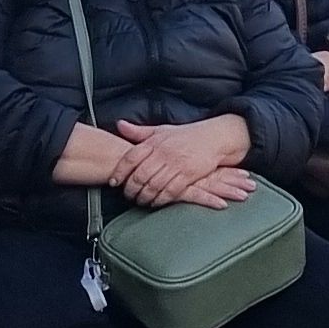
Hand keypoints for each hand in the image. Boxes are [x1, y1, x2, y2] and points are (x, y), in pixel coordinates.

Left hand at [113, 116, 248, 207]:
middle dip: (131, 189)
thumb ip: (139, 131)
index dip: (120, 171)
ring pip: (153, 186)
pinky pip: (170, 192)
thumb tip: (119, 125)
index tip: (114, 181)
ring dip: (144, 197)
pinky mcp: (188, 175)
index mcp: (155, 142)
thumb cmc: (186, 135)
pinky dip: (160, 199)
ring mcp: (176, 165)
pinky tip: (156, 203)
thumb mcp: (161, 130)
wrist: (214, 138)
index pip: (131, 157)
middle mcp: (163, 153)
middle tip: (127, 196)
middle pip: (140, 175)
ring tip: (140, 201)